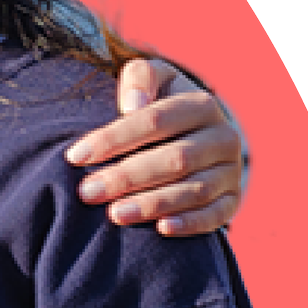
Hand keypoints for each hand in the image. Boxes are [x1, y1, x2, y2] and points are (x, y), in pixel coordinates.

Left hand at [65, 57, 248, 236]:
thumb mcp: (152, 80)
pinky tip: (161, 229)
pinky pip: (216, 215)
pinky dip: (190, 223)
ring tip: (113, 215)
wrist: (198, 134)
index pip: (155, 121)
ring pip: (193, 190)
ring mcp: (230, 171)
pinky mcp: (232, 200)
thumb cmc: (160, 107)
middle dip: (127, 177)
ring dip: (152, 204)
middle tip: (87, 192)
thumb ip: (140, 77)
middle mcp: (223, 137)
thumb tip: (132, 104)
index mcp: (201, 105)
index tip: (76, 156)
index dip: (114, 139)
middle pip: (174, 159)